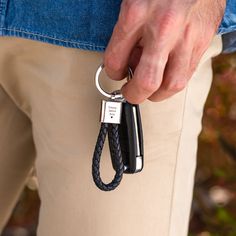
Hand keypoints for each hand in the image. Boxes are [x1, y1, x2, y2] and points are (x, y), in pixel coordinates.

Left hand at [103, 0, 225, 103]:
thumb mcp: (133, 2)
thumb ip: (128, 34)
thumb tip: (129, 61)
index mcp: (136, 13)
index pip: (115, 61)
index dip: (112, 73)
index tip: (116, 73)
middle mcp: (162, 28)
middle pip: (147, 82)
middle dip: (134, 95)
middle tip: (131, 93)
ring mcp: (186, 36)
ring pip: (172, 85)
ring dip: (157, 94)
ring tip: (151, 89)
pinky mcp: (203, 40)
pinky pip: (187, 73)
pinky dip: (174, 80)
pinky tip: (167, 74)